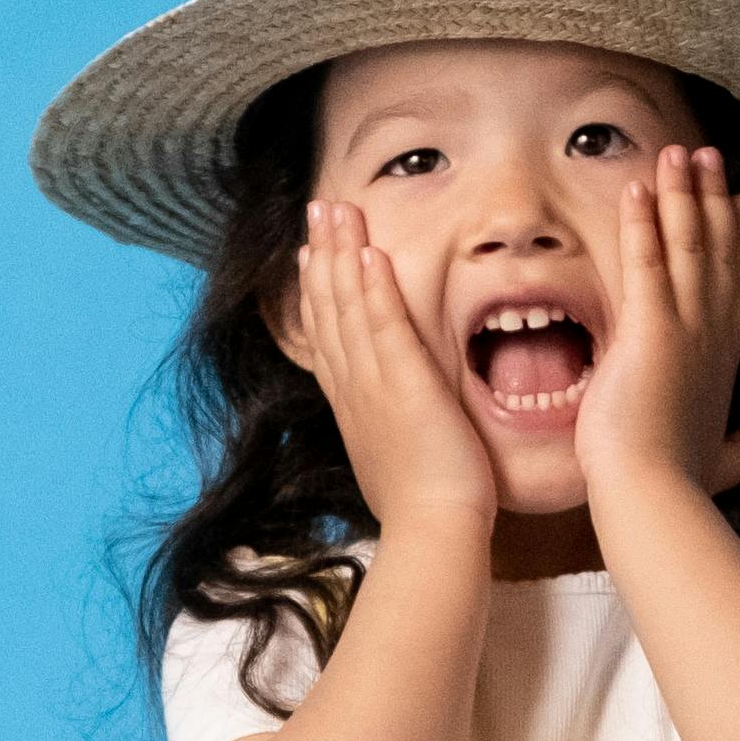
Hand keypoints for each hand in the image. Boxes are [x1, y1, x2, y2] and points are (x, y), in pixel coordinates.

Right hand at [279, 196, 496, 532]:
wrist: (430, 530)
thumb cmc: (423, 508)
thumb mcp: (390, 459)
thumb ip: (383, 429)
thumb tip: (380, 426)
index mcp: (351, 405)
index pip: (327, 335)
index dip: (316, 290)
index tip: (309, 256)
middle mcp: (353, 388)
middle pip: (328, 310)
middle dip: (321, 256)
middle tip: (316, 211)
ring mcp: (373, 384)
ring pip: (349, 307)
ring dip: (341, 254)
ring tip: (335, 211)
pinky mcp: (403, 384)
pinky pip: (384, 326)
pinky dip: (374, 288)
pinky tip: (368, 253)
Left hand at [574, 144, 739, 509]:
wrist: (654, 492)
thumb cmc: (679, 481)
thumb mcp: (720, 462)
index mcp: (724, 360)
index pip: (739, 287)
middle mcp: (714, 335)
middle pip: (720, 251)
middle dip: (714, 198)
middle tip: (710, 156)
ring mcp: (687, 328)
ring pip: (689, 244)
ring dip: (684, 193)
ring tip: (678, 151)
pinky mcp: (651, 329)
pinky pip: (647, 261)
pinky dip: (644, 221)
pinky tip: (638, 187)